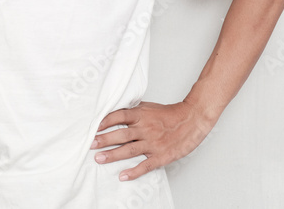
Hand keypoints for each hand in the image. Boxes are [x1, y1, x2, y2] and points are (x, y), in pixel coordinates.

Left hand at [90, 101, 212, 180]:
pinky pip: (145, 165)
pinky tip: (123, 176)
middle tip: (90, 144)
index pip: (119, 116)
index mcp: (142, 115)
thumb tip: (115, 110)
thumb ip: (133, 110)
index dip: (105, 121)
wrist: (192, 119)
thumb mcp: (149, 107)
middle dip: (104, 140)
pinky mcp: (161, 155)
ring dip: (113, 155)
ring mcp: (153, 143)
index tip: (94, 127)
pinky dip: (134, 171)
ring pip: (129, 150)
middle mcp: (145, 128)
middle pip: (121, 135)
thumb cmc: (170, 114)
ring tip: (99, 158)